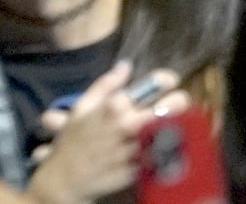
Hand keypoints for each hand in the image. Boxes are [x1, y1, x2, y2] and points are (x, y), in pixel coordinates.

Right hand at [28, 62, 188, 203]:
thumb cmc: (73, 140)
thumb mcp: (82, 107)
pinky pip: (162, 157)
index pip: (154, 85)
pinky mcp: (140, 170)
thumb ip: (106, 84)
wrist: (65, 180)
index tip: (171, 80)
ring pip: (171, 132)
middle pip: (172, 107)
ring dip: (176, 125)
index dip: (166, 80)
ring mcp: (136, 150)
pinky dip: (167, 150)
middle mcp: (128, 126)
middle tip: (181, 102)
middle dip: (179, 102)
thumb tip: (126, 65)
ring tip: (177, 123)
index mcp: (115, 106)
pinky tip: (166, 146)